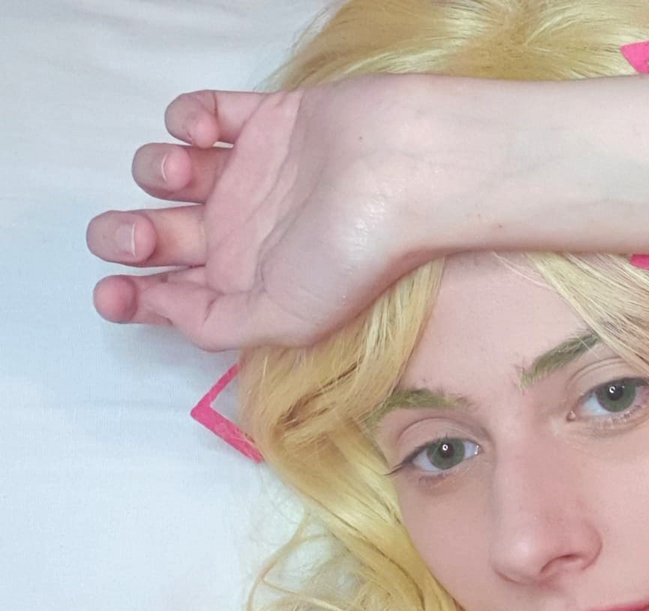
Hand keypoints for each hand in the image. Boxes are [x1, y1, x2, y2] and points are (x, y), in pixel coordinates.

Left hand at [87, 76, 439, 350]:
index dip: (134, 297)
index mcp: (250, 285)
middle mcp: (245, 234)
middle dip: (127, 237)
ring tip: (186, 171)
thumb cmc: (353, 256)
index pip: (176, 294)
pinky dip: (185, 119)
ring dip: (155, 171)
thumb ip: (218, 325)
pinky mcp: (263, 121)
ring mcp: (252, 176)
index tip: (112, 292)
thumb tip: (166, 309)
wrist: (403, 174)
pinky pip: (202, 115)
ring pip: (168, 172)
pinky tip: (202, 134)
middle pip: (158, 235)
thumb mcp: (286, 320)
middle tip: (140, 234)